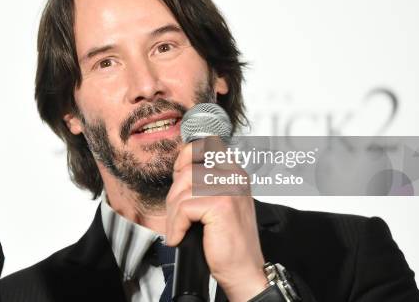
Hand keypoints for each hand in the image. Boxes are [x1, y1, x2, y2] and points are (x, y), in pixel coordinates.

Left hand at [165, 137, 267, 301]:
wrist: (245, 270)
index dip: (184, 160)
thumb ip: (203, 183)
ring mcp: (228, 188)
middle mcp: (233, 176)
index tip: (177, 181)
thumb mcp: (218, 204)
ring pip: (182, 191)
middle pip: (186, 171)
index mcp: (234, 172)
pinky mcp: (220, 205)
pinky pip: (183, 208)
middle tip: (178, 218)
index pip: (204, 147)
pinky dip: (176, 226)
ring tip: (179, 230)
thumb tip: (179, 171)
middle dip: (174, 197)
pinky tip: (181, 237)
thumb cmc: (230, 241)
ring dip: (173, 215)